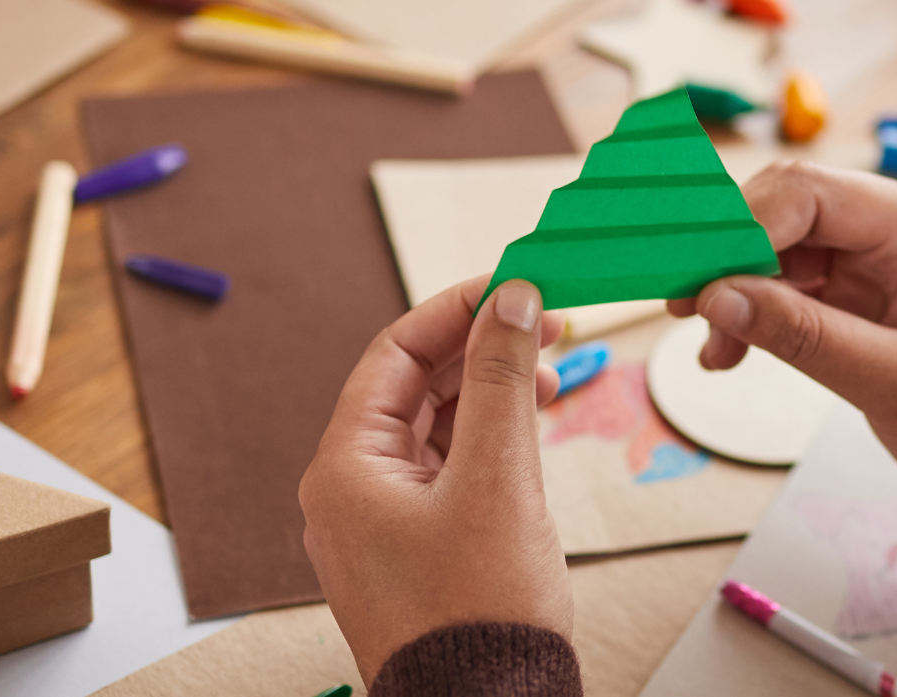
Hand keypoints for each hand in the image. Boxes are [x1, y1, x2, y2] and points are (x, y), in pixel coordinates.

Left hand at [300, 276, 571, 685]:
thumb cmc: (481, 613)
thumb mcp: (499, 479)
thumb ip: (503, 380)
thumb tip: (512, 300)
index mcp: (347, 468)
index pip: (394, 354)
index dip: (456, 310)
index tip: (514, 284)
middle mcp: (352, 490)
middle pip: (413, 387)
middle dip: (481, 349)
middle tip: (545, 321)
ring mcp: (382, 523)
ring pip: (434, 428)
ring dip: (490, 393)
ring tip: (550, 374)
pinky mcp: (416, 548)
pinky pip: (446, 471)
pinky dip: (489, 441)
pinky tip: (529, 425)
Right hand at [669, 162, 896, 524]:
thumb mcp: (894, 384)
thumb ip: (803, 336)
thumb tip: (716, 297)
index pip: (810, 192)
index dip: (741, 227)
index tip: (694, 280)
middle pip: (786, 209)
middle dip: (728, 255)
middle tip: (680, 305)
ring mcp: (878, 257)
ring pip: (779, 247)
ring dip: (734, 290)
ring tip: (708, 347)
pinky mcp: (862, 289)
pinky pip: (790, 284)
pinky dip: (754, 313)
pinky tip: (727, 353)